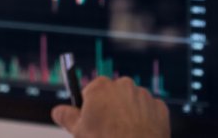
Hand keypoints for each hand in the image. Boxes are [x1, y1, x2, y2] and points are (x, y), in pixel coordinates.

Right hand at [51, 76, 169, 137]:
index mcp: (101, 86)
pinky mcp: (159, 107)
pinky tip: (138, 135)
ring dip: (127, 114)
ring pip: (131, 102)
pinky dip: (145, 121)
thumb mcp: (78, 131)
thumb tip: (58, 111)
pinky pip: (149, 112)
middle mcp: (123, 85)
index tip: (91, 120)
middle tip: (106, 130)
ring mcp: (143, 95)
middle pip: (112, 95)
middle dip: (110, 109)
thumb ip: (66, 116)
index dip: (90, 108)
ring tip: (123, 135)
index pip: (91, 92)